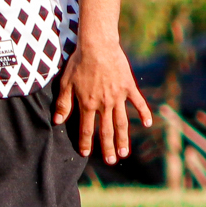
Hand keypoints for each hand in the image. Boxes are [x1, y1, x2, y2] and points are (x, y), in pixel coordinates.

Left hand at [52, 38, 153, 163]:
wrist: (97, 45)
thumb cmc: (79, 63)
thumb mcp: (66, 83)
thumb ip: (63, 104)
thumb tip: (57, 122)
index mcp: (88, 104)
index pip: (86, 129)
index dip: (85, 142)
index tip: (85, 154)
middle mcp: (104, 104)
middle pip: (106, 130)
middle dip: (107, 147)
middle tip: (111, 161)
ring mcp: (118, 96)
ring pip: (122, 122)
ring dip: (123, 138)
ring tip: (124, 152)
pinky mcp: (128, 87)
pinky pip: (138, 102)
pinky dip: (144, 113)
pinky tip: (148, 124)